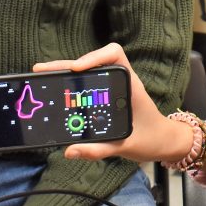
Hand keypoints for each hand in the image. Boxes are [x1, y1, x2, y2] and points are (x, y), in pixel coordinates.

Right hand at [34, 43, 197, 164]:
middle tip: (41, 70)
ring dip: (67, 72)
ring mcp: (114, 87)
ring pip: (89, 71)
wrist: (164, 141)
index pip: (115, 55)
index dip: (94, 56)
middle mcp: (121, 81)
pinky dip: (73, 84)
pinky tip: (57, 90)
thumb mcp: (125, 146)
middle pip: (93, 62)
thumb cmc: (151, 139)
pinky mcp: (108, 96)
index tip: (76, 69)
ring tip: (44, 76)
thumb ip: (99, 149)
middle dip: (66, 64)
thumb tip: (70, 151)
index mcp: (130, 85)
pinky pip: (89, 83)